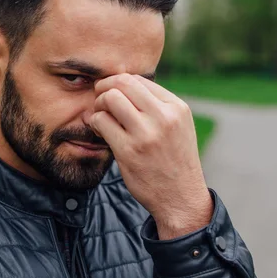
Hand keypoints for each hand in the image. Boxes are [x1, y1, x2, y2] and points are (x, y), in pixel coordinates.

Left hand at [84, 74, 212, 238]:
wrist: (181, 198)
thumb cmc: (174, 161)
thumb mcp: (177, 127)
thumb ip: (157, 107)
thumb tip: (122, 86)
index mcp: (177, 108)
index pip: (139, 80)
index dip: (119, 84)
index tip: (113, 96)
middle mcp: (164, 117)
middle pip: (123, 83)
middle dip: (105, 88)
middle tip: (100, 101)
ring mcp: (146, 134)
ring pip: (110, 99)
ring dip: (98, 105)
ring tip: (101, 118)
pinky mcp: (129, 151)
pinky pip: (101, 122)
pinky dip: (95, 123)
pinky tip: (101, 133)